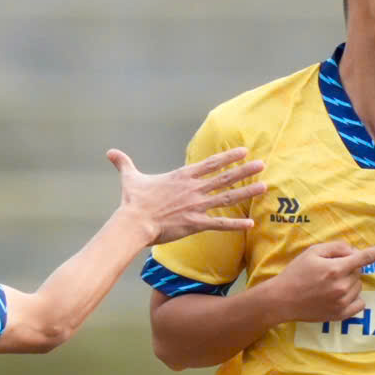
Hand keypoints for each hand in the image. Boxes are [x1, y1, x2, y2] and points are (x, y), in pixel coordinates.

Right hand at [108, 147, 264, 241]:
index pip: (210, 164)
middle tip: (262, 164)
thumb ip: (124, 163)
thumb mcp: (130, 177)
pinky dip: (236, 224)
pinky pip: (219, 224)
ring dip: (246, 192)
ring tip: (264, 186)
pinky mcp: (195, 223)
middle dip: (244, 170)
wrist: (134, 222)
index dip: (228, 157)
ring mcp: (196, 206)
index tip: (243, 151)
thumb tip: (110, 152)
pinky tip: (251, 223)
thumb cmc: (133, 201)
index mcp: (182, 177)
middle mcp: (193, 189)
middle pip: (224, 177)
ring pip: (226, 197)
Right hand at [274, 240, 374, 320]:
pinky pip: (359, 303)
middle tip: (328, 271)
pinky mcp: (341, 315)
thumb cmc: (296, 273)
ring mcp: (342, 302)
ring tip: (327, 285)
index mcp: (336, 268)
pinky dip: (353, 298)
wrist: (282, 300)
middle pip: (359, 271)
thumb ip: (336, 248)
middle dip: (348, 268)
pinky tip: (336, 297)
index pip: (365, 257)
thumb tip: (354, 252)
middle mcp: (342, 286)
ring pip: (359, 286)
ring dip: (349, 283)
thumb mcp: (312, 252)